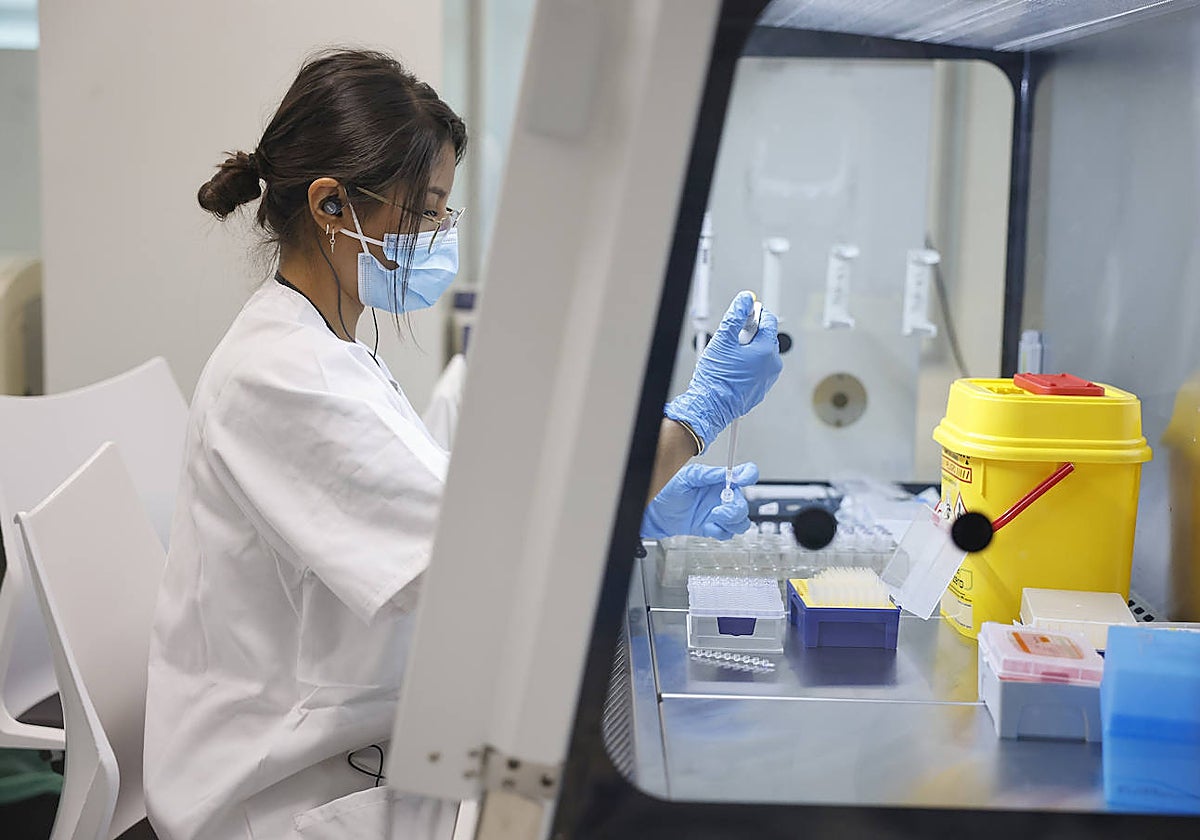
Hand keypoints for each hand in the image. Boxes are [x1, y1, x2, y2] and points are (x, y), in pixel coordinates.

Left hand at [641, 462, 758, 539]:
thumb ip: (709, 475)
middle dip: (736, 508)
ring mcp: (718, 513)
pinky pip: (727, 533)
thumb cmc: (668, 489)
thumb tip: (728, 473)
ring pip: (741, 521)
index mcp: (719, 480)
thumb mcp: (688, 476)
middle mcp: (721, 496)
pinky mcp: (711, 527)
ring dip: (732, 521)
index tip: (741, 480)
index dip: (749, 475)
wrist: (654, 510)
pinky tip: (708, 526)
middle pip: (744, 503)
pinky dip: (720, 531)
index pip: (745, 474)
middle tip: (719, 509)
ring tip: (714, 517)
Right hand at [664, 291, 782, 450]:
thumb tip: (745, 299)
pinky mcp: (761, 388)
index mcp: (766, 351)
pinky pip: (758, 368)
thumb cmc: (716, 378)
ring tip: (730, 357)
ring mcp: (768, 378)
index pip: (768, 320)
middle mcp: (772, 365)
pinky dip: (748, 364)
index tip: (742, 316)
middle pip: (765, 336)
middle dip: (749, 333)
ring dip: (748, 349)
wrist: (711, 406)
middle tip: (731, 340)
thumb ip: (736, 315)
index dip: (754, 314)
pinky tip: (732, 369)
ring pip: (761, 353)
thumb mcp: (723, 339)